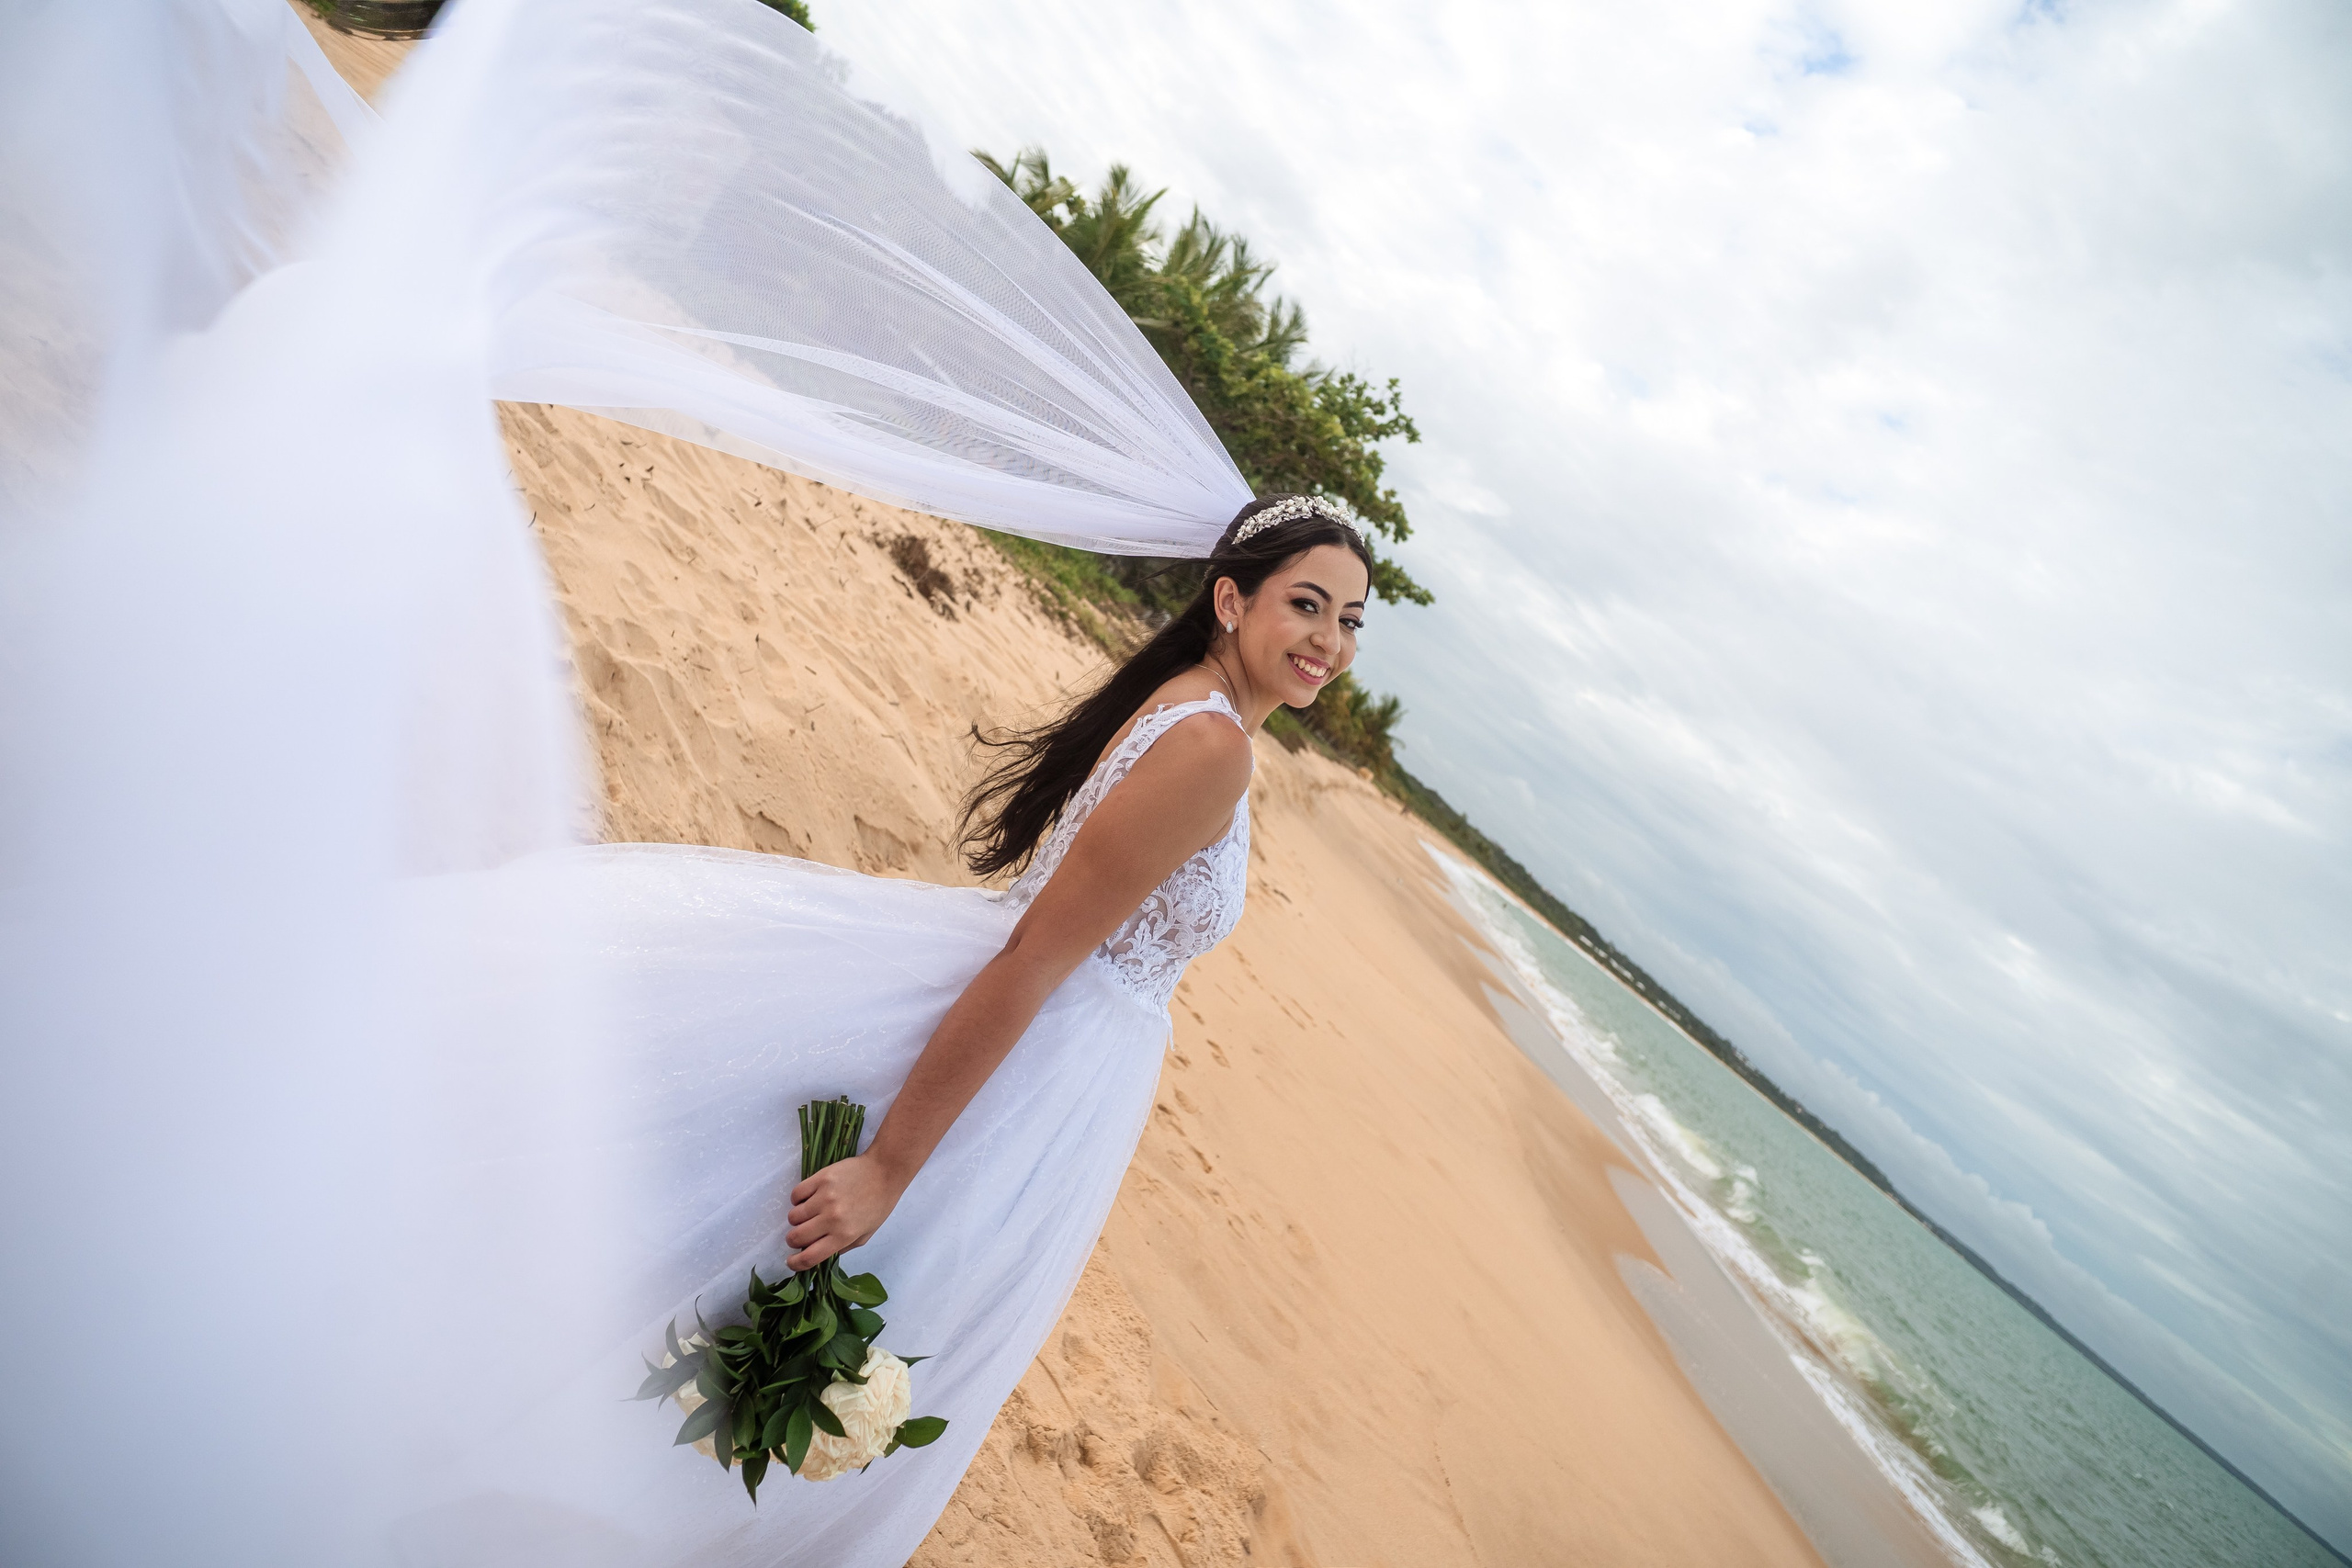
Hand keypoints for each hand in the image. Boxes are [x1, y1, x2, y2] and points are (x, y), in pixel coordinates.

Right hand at [785, 1153, 905, 1270]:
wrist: (884, 1172)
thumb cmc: (878, 1204)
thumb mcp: (865, 1235)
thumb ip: (842, 1247)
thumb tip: (819, 1253)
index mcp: (844, 1235)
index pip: (810, 1257)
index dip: (795, 1263)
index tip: (791, 1261)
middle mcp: (832, 1218)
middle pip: (796, 1237)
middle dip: (794, 1240)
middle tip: (802, 1234)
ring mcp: (825, 1197)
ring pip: (793, 1216)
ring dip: (798, 1219)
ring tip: (810, 1213)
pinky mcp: (820, 1179)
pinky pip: (796, 1194)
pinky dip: (798, 1199)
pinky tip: (809, 1198)